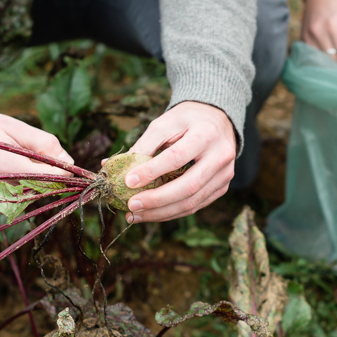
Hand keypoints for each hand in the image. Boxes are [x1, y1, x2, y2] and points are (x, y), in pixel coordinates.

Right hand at [0, 110, 73, 194]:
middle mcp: (1, 187)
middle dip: (51, 175)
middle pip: (43, 189)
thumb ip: (43, 143)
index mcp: (7, 166)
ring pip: (33, 195)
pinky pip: (20, 198)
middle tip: (40, 156)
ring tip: (23, 160)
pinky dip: (25, 186)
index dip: (64, 170)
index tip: (67, 163)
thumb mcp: (14, 126)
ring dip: (37, 181)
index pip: (50, 178)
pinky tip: (16, 170)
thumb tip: (68, 161)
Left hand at [120, 101, 235, 222]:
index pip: (176, 157)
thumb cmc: (186, 121)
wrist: (216, 121)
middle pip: (188, 186)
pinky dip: (171, 212)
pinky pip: (195, 205)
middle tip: (131, 206)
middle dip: (156, 200)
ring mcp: (225, 175)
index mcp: (206, 134)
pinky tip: (151, 214)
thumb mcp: (164, 124)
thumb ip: (142, 145)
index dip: (151, 171)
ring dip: (161, 213)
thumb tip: (111, 167)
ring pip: (192, 202)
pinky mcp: (222, 187)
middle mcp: (221, 156)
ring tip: (135, 215)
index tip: (127, 181)